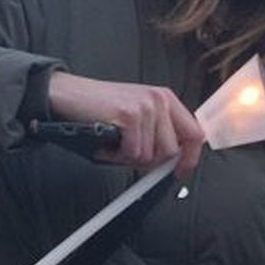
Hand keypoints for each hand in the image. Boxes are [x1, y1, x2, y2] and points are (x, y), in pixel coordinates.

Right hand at [47, 73, 205, 176]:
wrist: (69, 94)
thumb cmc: (100, 107)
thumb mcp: (138, 114)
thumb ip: (158, 132)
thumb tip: (173, 162)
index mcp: (165, 98)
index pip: (195, 133)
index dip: (189, 158)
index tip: (180, 171)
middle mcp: (159, 100)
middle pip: (171, 151)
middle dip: (149, 162)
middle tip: (129, 154)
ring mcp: (145, 106)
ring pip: (150, 155)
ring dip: (129, 158)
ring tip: (115, 144)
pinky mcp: (130, 115)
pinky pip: (132, 153)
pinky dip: (116, 155)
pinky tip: (107, 143)